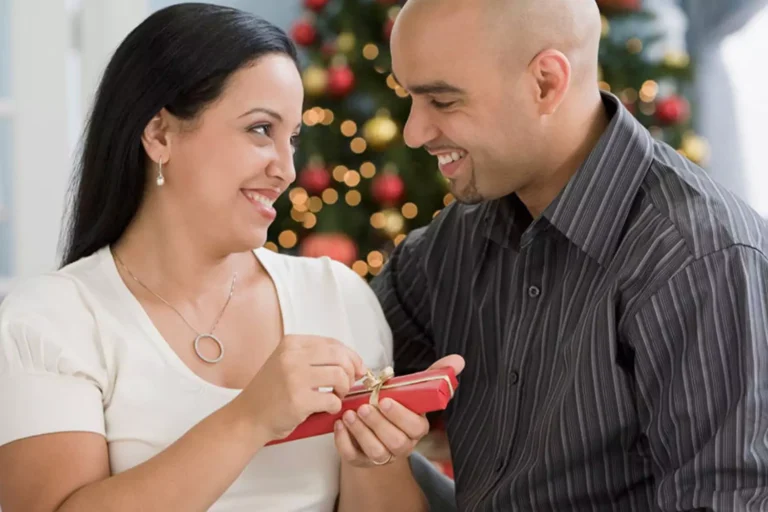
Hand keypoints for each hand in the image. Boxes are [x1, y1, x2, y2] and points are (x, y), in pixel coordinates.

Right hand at [234, 335, 366, 441]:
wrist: (248, 417)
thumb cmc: (271, 393)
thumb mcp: (288, 363)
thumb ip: (316, 358)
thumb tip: (355, 363)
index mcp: (292, 343)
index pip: (334, 343)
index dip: (352, 356)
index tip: (357, 368)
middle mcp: (292, 356)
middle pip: (340, 357)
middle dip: (351, 372)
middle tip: (347, 385)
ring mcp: (295, 378)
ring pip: (340, 376)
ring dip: (344, 389)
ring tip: (336, 396)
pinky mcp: (299, 400)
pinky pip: (333, 400)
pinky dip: (335, 406)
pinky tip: (326, 408)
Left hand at [334, 354, 464, 466]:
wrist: (375, 424)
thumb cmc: (396, 404)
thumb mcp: (414, 388)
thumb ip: (435, 375)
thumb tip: (458, 360)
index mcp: (417, 428)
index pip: (413, 427)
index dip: (399, 415)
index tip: (385, 400)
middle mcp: (402, 445)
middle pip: (394, 442)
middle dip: (377, 424)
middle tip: (363, 407)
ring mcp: (382, 455)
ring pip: (375, 451)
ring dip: (360, 432)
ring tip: (349, 414)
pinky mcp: (361, 460)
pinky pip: (353, 457)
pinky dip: (344, 442)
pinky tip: (340, 424)